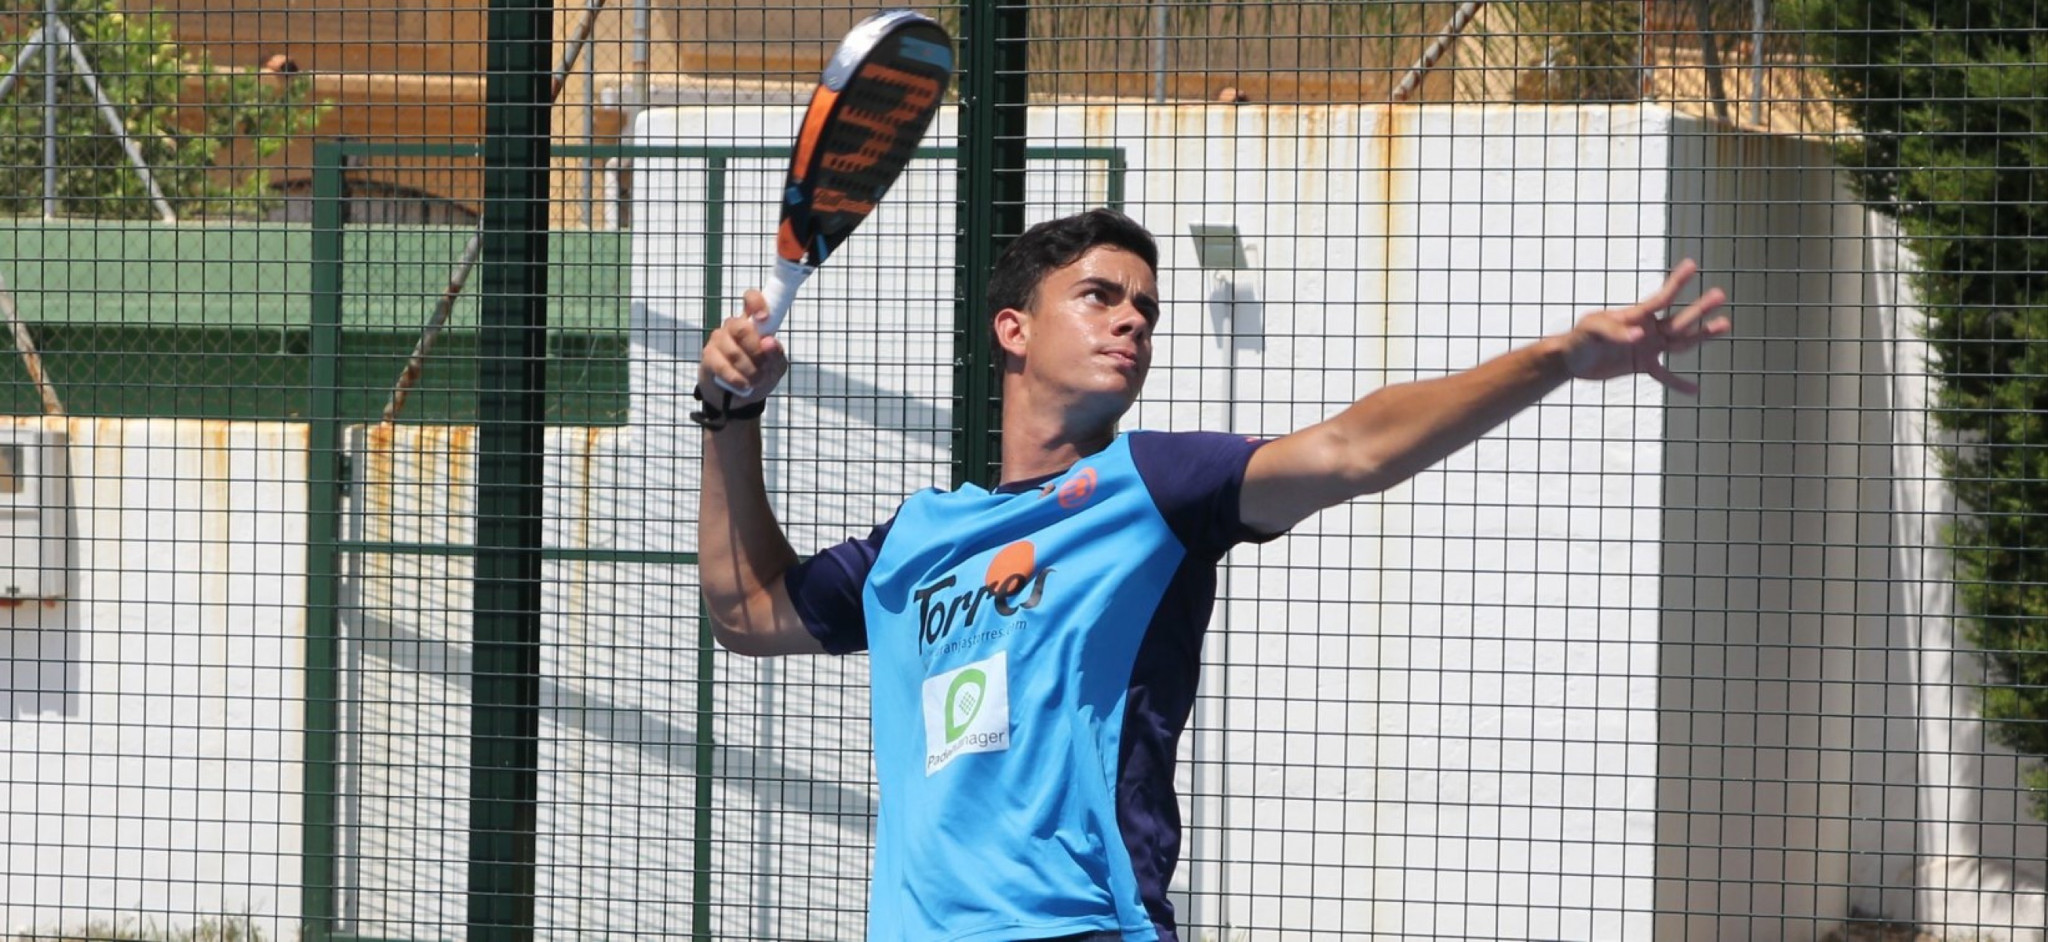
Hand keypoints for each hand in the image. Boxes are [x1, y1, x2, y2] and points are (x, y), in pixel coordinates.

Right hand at [698, 289, 788, 404]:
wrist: (740, 399)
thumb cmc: (759, 375)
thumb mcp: (776, 368)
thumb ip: (776, 355)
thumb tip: (769, 342)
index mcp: (752, 323)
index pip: (750, 300)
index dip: (756, 302)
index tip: (764, 318)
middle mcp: (733, 327)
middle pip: (741, 328)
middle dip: (756, 350)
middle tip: (764, 366)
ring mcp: (719, 340)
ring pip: (733, 351)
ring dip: (749, 370)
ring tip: (756, 381)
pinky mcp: (708, 356)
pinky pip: (721, 365)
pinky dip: (735, 378)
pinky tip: (743, 385)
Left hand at [1561, 259, 1730, 395]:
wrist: (1570, 358)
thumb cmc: (1579, 337)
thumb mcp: (1592, 330)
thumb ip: (1615, 332)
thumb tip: (1640, 336)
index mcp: (1636, 316)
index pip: (1661, 298)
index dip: (1676, 282)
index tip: (1691, 265)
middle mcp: (1647, 329)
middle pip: (1679, 319)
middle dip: (1699, 308)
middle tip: (1720, 294)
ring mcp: (1647, 347)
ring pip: (1680, 342)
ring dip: (1702, 335)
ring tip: (1725, 324)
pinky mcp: (1641, 365)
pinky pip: (1664, 376)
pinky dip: (1679, 383)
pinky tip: (1695, 389)